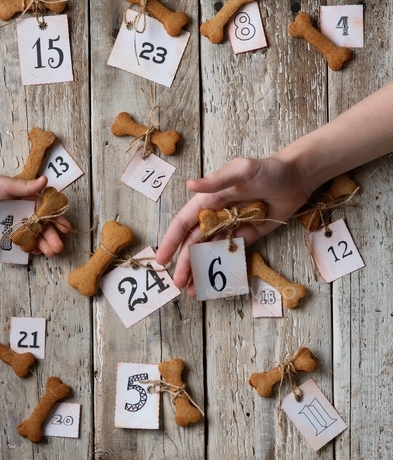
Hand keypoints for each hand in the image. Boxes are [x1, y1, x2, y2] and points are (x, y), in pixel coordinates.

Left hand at [0, 171, 69, 256]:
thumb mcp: (9, 184)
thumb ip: (27, 187)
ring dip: (42, 244)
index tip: (66, 228)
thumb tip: (45, 180)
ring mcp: (15, 222)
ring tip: (50, 253)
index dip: (57, 219)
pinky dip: (27, 247)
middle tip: (58, 247)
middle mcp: (24, 211)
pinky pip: (18, 240)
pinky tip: (35, 252)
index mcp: (29, 199)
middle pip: (42, 226)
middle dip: (51, 236)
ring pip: (32, 235)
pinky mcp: (4, 231)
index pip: (47, 211)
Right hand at [155, 156, 311, 295]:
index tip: (162, 259)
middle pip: (195, 243)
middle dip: (185, 263)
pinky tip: (215, 281)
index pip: (184, 223)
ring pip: (210, 252)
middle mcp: (216, 215)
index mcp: (209, 200)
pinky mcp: (248, 236)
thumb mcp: (242, 170)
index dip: (172, 241)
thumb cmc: (269, 169)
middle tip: (178, 282)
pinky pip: (232, 253)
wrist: (298, 177)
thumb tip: (190, 185)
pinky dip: (222, 266)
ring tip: (193, 289)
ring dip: (200, 269)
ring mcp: (232, 227)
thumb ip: (217, 181)